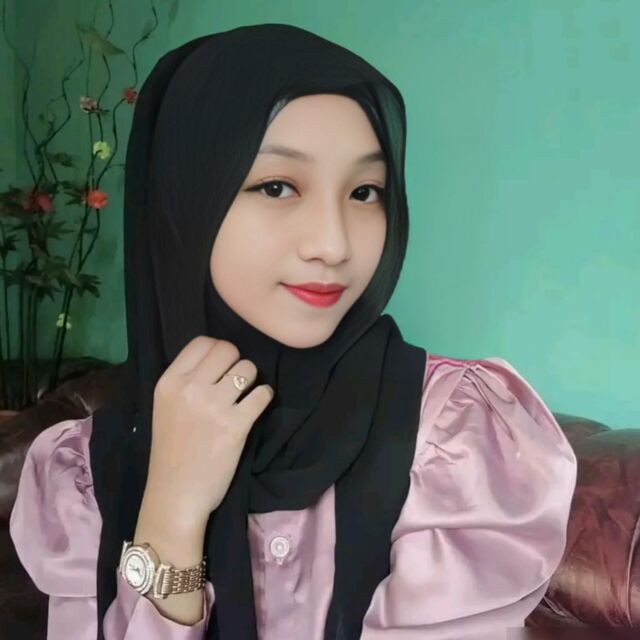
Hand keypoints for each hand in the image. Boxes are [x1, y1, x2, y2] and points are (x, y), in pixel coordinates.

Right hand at [143, 336, 273, 529]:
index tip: (223, 364)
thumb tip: (218, 358)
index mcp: (169, 382)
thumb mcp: (165, 408)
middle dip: (237, 361)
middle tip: (236, 380)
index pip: (202, 342)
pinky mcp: (236, 425)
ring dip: (251, 380)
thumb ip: (185, 381)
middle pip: (228, 350)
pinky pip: (262, 394)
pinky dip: (264, 397)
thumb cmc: (171, 452)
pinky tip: (257, 405)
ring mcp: (214, 406)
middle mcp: (190, 389)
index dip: (218, 350)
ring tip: (245, 395)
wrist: (176, 494)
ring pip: (248, 369)